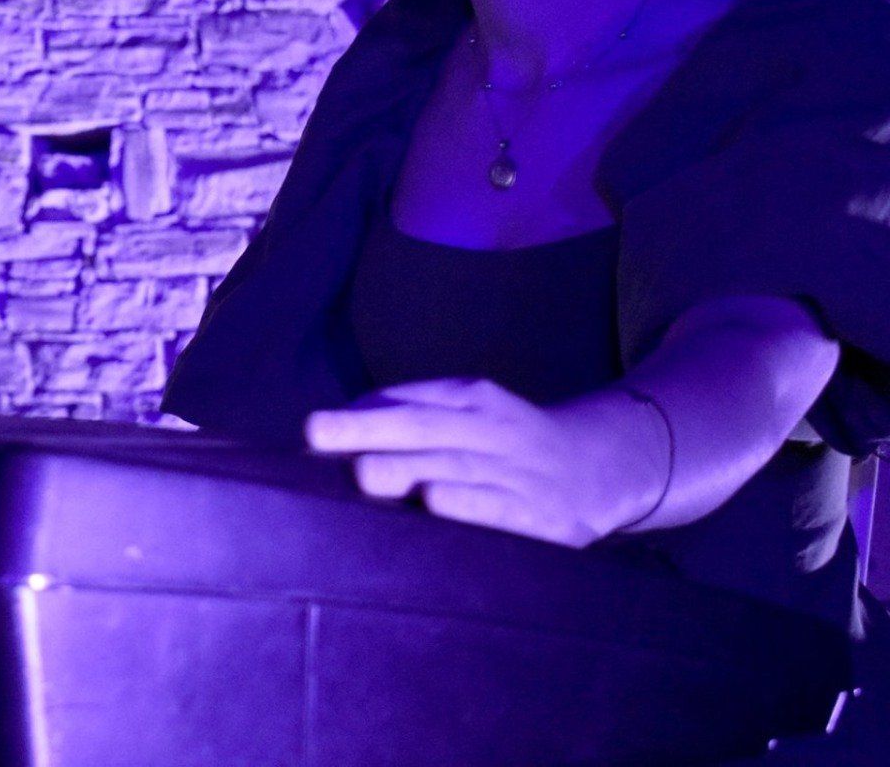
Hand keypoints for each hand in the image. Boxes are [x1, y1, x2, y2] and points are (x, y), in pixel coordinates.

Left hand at [303, 378, 665, 547]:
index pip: (410, 402)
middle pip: (424, 427)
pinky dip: (470, 505)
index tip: (312, 430)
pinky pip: (502, 509)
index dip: (360, 416)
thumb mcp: (470, 415)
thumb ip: (411, 413)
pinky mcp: (545, 516)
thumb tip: (337, 426)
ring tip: (365, 473)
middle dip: (368, 432)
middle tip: (316, 435)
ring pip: (457, 467)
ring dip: (410, 469)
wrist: (604, 468)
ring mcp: (519, 471)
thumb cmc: (508, 444)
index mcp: (470, 400)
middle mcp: (492, 429)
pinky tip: (437, 503)